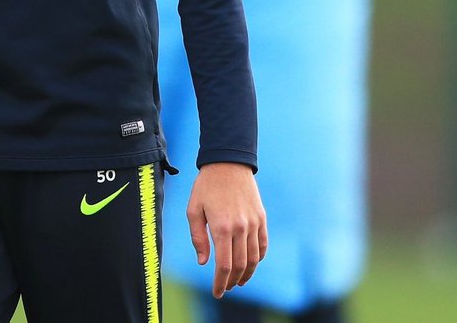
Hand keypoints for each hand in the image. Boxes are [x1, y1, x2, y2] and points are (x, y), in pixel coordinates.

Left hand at [186, 162, 267, 298]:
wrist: (228, 163)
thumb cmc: (206, 186)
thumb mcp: (193, 210)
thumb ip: (198, 238)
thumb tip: (203, 262)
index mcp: (221, 227)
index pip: (224, 265)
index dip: (221, 283)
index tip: (217, 292)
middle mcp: (240, 228)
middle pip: (240, 265)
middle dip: (232, 281)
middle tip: (226, 288)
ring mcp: (253, 223)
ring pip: (253, 259)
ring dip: (246, 274)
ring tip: (238, 281)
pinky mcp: (261, 218)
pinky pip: (263, 245)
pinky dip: (257, 259)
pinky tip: (250, 264)